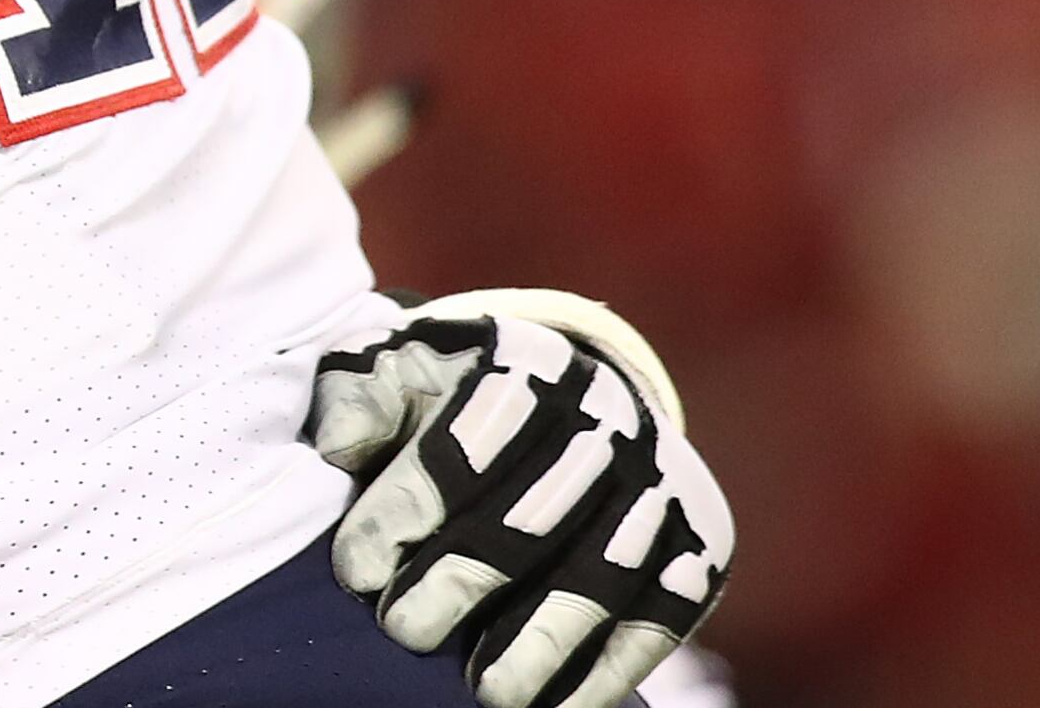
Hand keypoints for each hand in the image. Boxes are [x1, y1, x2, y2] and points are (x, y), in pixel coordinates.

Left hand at [309, 290, 733, 707]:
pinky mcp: (700, 547)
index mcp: (528, 367)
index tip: (354, 572)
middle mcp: (608, 419)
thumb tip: (340, 446)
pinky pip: (660, 618)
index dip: (406, 512)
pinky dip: (608, 669)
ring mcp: (661, 485)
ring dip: (541, 642)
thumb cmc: (458, 395)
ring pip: (601, 575)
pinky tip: (556, 705)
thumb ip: (360, 397)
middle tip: (404, 631)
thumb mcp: (400, 370)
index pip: (464, 444)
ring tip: (486, 691)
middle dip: (462, 582)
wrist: (573, 402)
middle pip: (531, 517)